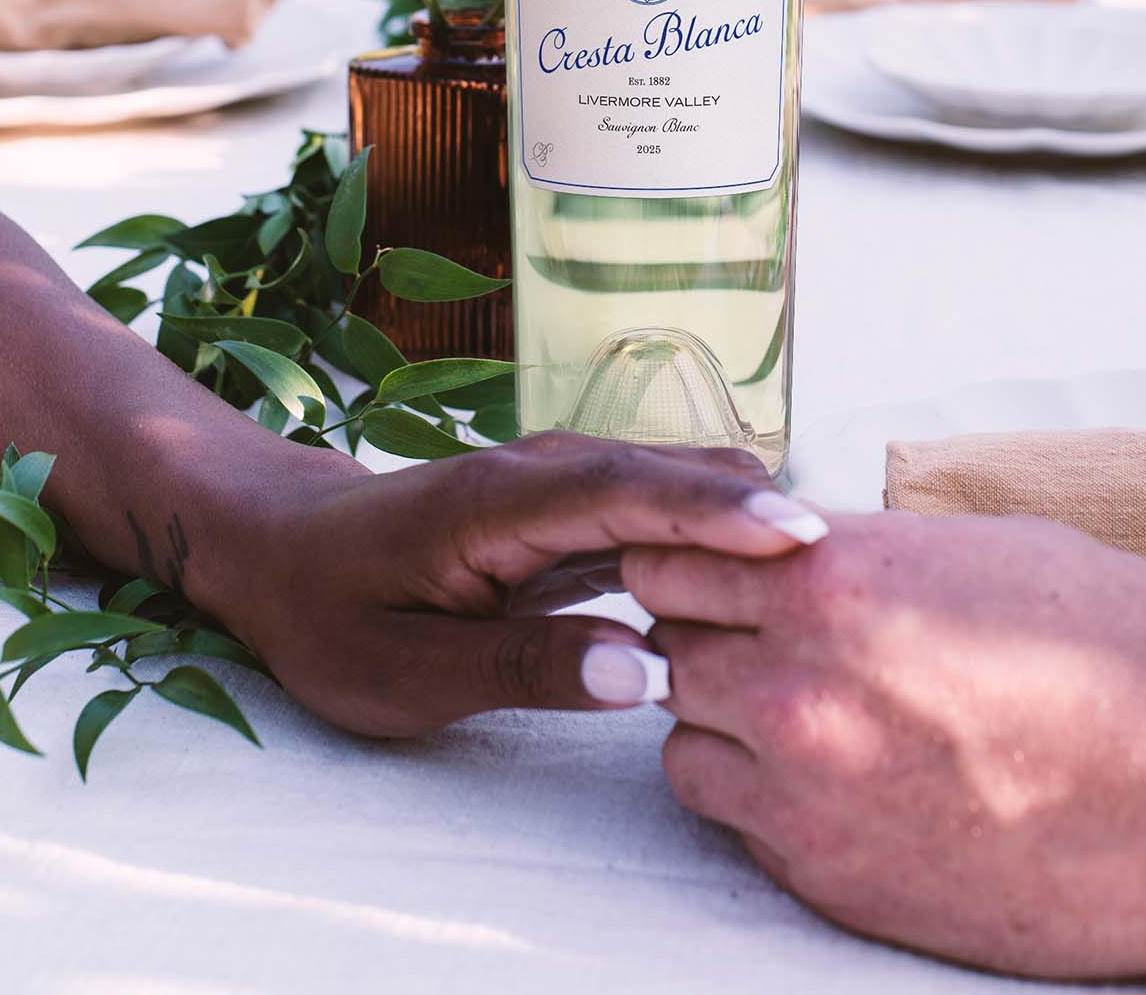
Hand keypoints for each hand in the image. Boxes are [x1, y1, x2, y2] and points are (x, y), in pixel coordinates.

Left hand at [214, 434, 821, 736]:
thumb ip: (521, 666)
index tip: (800, 533)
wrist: (284, 548)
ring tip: (845, 561)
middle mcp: (541, 473)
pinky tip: (778, 562)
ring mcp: (560, 481)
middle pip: (669, 477)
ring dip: (751, 513)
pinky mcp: (573, 505)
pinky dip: (719, 526)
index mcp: (498, 503)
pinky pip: (658, 506)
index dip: (714, 512)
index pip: (624, 493)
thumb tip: (642, 672)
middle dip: (762, 507)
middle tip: (861, 557)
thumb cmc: (332, 612)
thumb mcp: (403, 671)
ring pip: (673, 485)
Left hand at [628, 511, 1145, 979]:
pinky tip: (826, 778)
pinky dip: (756, 795)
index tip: (719, 570)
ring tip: (796, 713)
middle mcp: (795, 677)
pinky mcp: (823, 872)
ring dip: (718, 719)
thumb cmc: (1112, 651)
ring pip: (681, 735)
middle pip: (666, 640)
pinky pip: (731, 817)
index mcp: (830, 574)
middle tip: (758, 639)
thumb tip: (795, 547)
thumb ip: (860, 549)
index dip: (693, 560)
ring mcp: (802, 783)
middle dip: (703, 633)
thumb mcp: (977, 548)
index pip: (671, 553)